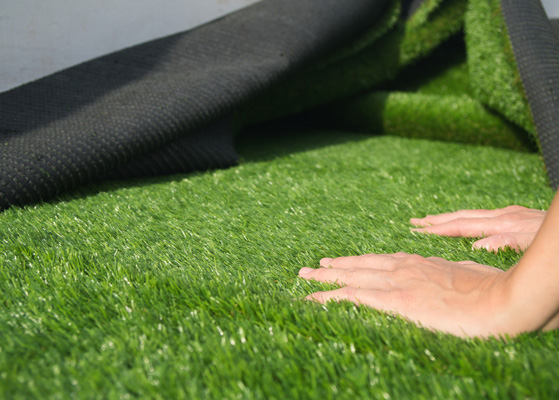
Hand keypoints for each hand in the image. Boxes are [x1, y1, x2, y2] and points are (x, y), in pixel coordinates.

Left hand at [299, 253, 512, 336]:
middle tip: (313, 266)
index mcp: (420, 262)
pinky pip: (352, 296)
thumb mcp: (470, 276)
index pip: (381, 261)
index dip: (360, 261)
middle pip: (360, 264)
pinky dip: (329, 297)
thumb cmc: (492, 291)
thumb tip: (456, 274)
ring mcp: (396, 281)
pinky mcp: (393, 299)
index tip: (345, 262)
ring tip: (304, 276)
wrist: (500, 301)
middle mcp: (403, 267)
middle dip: (335, 266)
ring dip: (325, 277)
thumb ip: (455, 273)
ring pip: (350, 276)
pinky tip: (313, 299)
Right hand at [410, 205, 544, 251]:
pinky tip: (466, 224)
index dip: (439, 229)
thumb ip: (508, 243)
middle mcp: (505, 216)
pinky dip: (467, 220)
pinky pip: (484, 218)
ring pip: (473, 216)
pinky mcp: (519, 216)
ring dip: (450, 219)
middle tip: (414, 222)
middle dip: (437, 220)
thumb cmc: (556, 241)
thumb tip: (478, 247)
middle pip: (463, 217)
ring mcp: (512, 215)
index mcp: (504, 223)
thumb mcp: (536, 243)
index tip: (418, 230)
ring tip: (432, 221)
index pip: (463, 226)